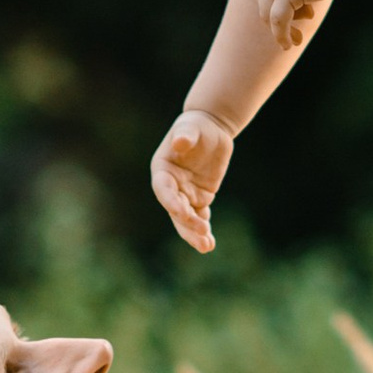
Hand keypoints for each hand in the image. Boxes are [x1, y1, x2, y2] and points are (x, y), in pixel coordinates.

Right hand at [150, 108, 232, 254]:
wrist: (210, 129)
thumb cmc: (196, 126)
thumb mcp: (190, 127)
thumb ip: (185, 136)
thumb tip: (180, 142)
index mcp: (162, 171)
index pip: (164, 190)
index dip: (171, 202)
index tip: (184, 212)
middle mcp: (170, 187)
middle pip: (175, 210)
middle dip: (187, 224)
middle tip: (202, 234)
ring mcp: (184, 194)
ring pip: (187, 219)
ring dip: (194, 233)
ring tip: (206, 246)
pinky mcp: (199, 198)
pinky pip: (201, 217)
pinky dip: (204, 229)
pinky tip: (209, 243)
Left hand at [252, 0, 341, 48]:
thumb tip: (298, 7)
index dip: (280, 4)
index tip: (302, 13)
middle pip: (264, 2)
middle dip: (280, 18)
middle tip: (298, 30)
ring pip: (268, 14)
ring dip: (281, 30)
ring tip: (297, 40)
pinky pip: (278, 21)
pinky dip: (282, 36)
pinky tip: (290, 45)